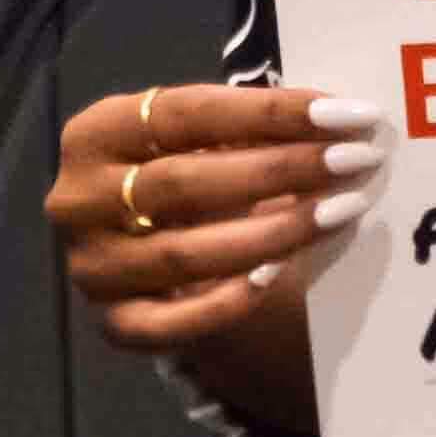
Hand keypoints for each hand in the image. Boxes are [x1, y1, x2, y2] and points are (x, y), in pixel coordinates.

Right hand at [47, 80, 391, 354]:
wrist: (144, 246)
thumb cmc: (188, 171)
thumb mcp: (207, 139)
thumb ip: (252, 126)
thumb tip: (341, 116)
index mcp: (97, 133)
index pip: (187, 113)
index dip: (269, 111)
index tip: (344, 113)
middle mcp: (79, 199)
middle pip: (184, 183)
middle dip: (281, 169)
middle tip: (356, 160)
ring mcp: (92, 267)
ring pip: (183, 255)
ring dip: (273, 233)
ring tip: (342, 211)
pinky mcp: (112, 324)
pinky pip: (170, 325)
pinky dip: (226, 302)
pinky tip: (278, 276)